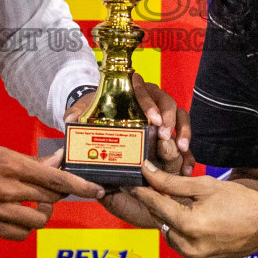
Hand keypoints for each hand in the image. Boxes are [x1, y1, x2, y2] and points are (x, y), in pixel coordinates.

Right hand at [0, 141, 104, 240]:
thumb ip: (28, 161)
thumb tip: (56, 162)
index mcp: (9, 164)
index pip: (54, 178)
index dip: (79, 186)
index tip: (95, 190)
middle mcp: (4, 188)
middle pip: (49, 200)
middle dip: (58, 197)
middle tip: (54, 192)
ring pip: (37, 221)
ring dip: (42, 213)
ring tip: (35, 205)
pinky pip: (18, 234)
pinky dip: (25, 227)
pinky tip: (20, 217)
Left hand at [64, 74, 194, 175]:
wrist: (106, 115)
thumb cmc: (98, 108)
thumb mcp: (86, 108)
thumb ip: (77, 113)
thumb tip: (69, 120)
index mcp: (135, 89)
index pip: (146, 90)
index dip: (150, 103)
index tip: (153, 119)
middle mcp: (154, 98)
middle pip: (169, 103)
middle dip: (170, 120)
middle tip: (167, 137)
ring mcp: (165, 114)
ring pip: (181, 117)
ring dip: (183, 132)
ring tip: (182, 149)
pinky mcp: (171, 131)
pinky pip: (184, 140)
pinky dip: (188, 153)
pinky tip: (187, 168)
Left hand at [127, 160, 257, 257]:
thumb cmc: (241, 202)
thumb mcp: (205, 186)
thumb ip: (172, 182)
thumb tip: (149, 171)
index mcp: (190, 225)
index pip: (156, 205)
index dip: (142, 190)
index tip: (130, 180)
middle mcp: (189, 246)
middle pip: (160, 220)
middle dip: (155, 203)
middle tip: (150, 186)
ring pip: (168, 233)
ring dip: (166, 217)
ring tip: (171, 199)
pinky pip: (179, 243)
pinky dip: (178, 229)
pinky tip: (184, 215)